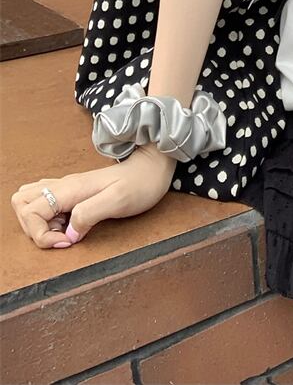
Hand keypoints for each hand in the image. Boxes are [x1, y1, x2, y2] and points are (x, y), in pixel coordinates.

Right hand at [10, 144, 177, 248]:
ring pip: (31, 202)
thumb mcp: (118, 200)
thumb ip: (89, 214)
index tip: (66, 241)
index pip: (30, 210)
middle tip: (62, 237)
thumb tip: (68, 235)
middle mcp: (64, 186)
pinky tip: (71, 224)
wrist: (153, 168)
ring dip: (40, 223)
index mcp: (70, 188)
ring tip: (65, 231)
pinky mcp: (74, 192)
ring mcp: (68, 188)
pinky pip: (47, 203)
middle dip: (33, 228)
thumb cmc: (140, 183)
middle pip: (22, 204)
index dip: (40, 234)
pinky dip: (50, 218)